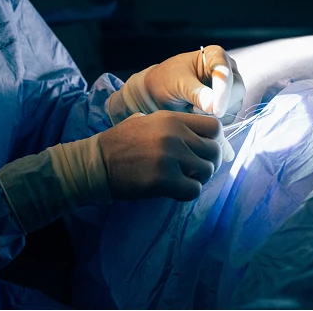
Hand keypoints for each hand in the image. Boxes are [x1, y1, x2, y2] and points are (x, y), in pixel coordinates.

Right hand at [97, 111, 223, 201]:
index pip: (214, 127)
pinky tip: (172, 190)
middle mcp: (174, 135)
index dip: (212, 141)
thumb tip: (200, 136)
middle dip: (207, 163)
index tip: (201, 151)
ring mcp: (170, 157)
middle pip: (215, 151)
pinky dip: (186, 193)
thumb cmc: (121, 143)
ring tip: (180, 180)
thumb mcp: (147, 121)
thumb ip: (173, 126)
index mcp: (171, 119)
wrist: (97, 162)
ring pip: (207, 171)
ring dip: (197, 179)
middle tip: (193, 171)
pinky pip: (194, 190)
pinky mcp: (164, 179)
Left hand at [142, 45, 245, 120]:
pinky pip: (230, 115)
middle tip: (194, 109)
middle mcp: (228, 69)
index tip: (216, 110)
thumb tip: (214, 107)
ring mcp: (230, 86)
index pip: (226, 73)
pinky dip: (215, 119)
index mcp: (215, 55)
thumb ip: (196, 94)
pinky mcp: (228, 103)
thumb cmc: (166, 81)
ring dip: (216, 113)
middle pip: (237, 89)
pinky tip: (199, 114)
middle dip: (219, 104)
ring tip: (192, 109)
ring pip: (236, 105)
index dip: (223, 92)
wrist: (159, 93)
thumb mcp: (178, 85)